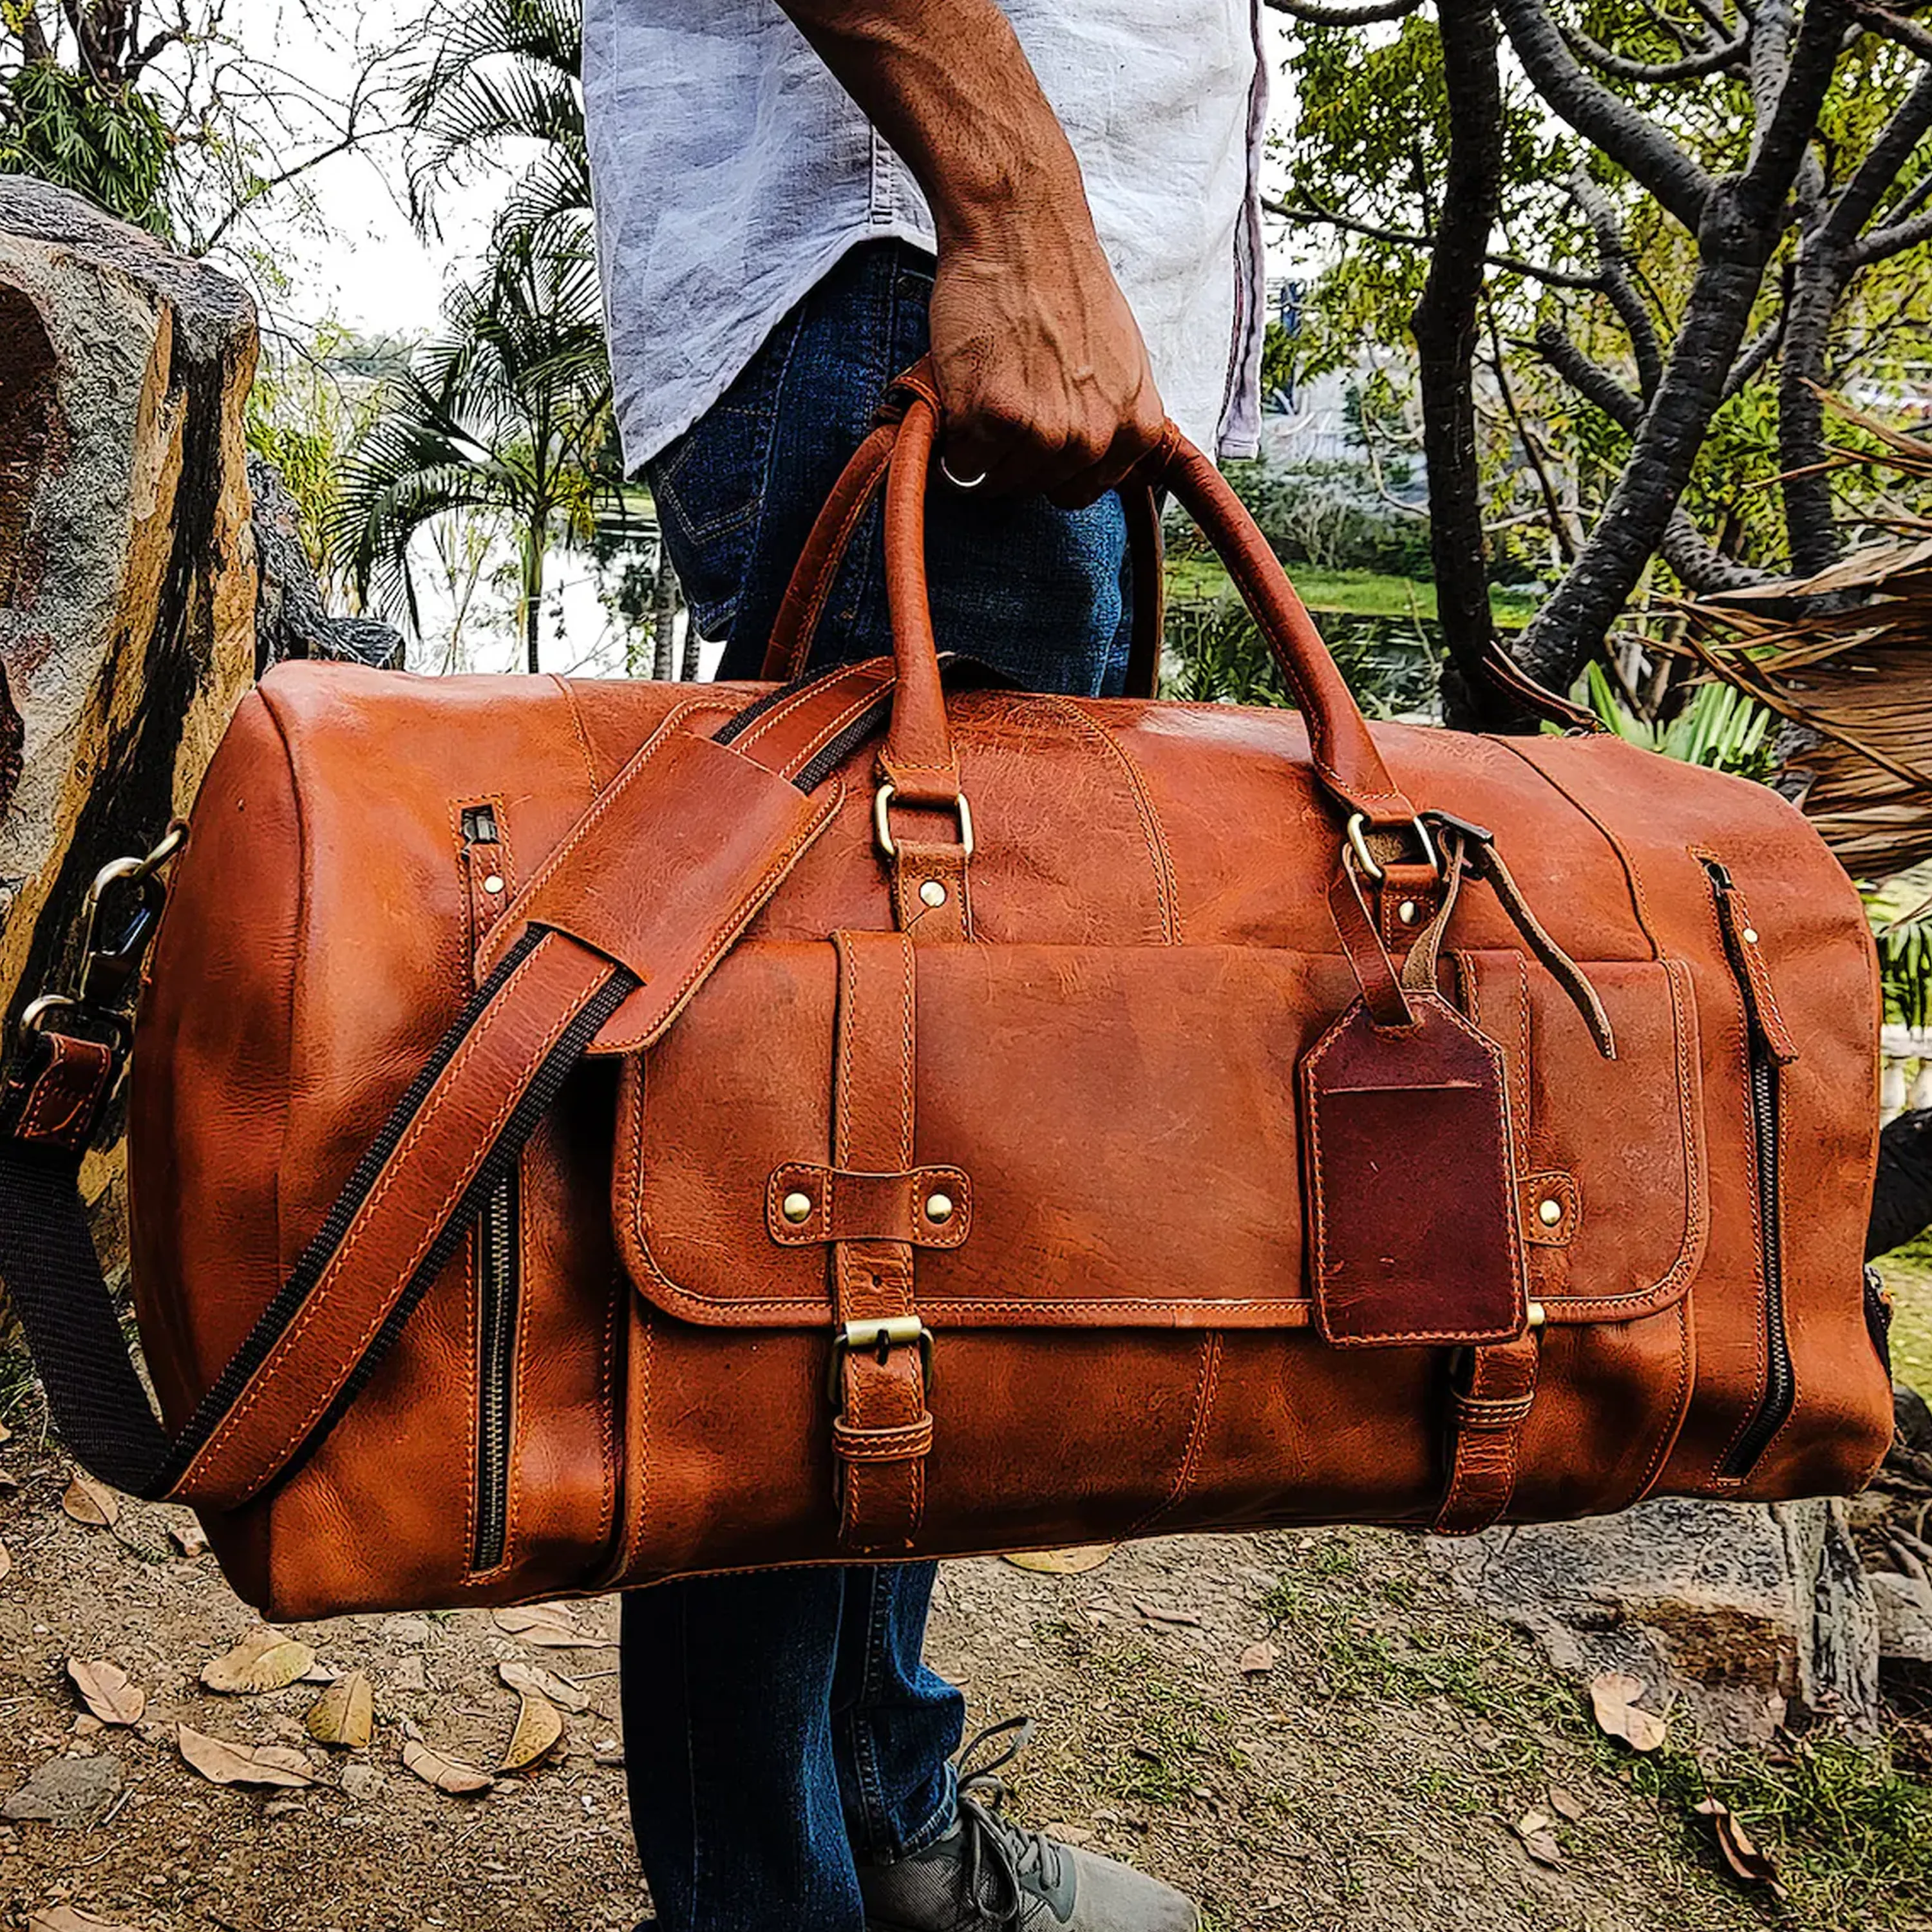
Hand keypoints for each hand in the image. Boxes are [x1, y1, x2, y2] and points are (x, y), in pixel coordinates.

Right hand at [926, 210, 1165, 508]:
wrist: (1021, 228)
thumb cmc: (1064, 284)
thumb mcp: (1121, 360)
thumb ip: (1111, 416)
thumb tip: (1088, 456)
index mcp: (1135, 428)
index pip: (1082, 490)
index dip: (1048, 465)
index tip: (1031, 438)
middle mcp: (1095, 439)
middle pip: (1036, 488)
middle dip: (1011, 457)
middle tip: (997, 406)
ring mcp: (1046, 433)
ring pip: (995, 482)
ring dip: (977, 451)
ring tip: (978, 396)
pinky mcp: (996, 418)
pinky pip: (960, 464)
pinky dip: (948, 442)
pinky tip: (957, 398)